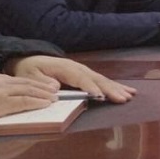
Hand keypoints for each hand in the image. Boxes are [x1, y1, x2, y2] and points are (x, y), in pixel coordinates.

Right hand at [0, 70, 56, 122]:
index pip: (13, 80)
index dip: (26, 83)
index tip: (36, 85)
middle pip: (24, 83)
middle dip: (40, 87)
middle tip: (53, 90)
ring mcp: (1, 92)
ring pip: (28, 91)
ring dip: (42, 94)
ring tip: (54, 97)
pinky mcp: (1, 103)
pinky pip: (23, 102)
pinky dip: (36, 102)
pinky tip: (45, 104)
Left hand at [6, 55, 135, 103]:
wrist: (29, 60)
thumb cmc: (29, 70)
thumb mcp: (29, 76)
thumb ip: (41, 83)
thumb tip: (56, 88)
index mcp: (65, 68)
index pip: (80, 79)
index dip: (91, 87)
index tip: (100, 96)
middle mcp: (77, 68)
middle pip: (97, 79)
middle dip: (110, 89)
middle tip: (123, 98)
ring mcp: (83, 71)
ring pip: (102, 79)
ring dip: (116, 88)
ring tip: (130, 95)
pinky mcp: (85, 75)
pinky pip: (101, 81)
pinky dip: (114, 86)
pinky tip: (126, 90)